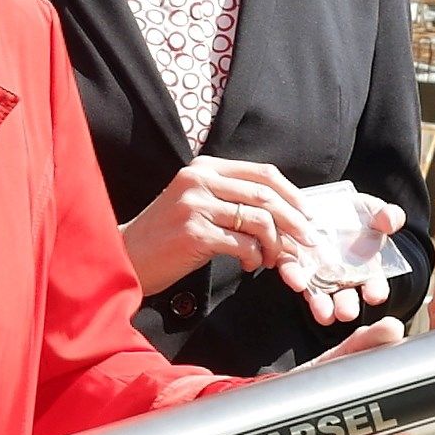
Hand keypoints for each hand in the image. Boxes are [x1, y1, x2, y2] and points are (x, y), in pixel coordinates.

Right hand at [121, 161, 403, 324]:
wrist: (125, 257)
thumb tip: (284, 213)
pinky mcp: (194, 232)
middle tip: (308, 243)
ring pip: (259, 221)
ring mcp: (196, 204)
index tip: (308, 217)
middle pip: (266, 195)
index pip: (263, 173)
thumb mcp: (198, 205)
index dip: (293, 195)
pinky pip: (243, 245)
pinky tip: (250, 267)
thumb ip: (233, 200)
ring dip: (276, 245)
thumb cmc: (168, 236)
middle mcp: (200, 179)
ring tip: (273, 261)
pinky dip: (255, 259)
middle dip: (295, 222)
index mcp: (205, 167)